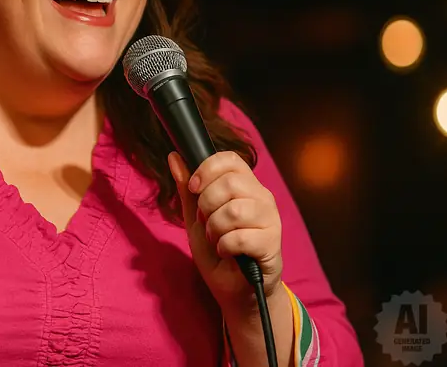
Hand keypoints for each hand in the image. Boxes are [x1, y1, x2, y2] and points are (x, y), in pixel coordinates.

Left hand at [168, 151, 282, 311]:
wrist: (235, 290)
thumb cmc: (218, 251)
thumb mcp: (195, 218)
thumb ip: (187, 190)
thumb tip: (174, 157)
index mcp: (246, 186)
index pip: (230, 159)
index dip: (207, 170)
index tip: (194, 188)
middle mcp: (262, 198)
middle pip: (229, 183)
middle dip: (207, 205)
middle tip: (207, 223)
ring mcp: (270, 221)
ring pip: (234, 210)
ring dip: (215, 228)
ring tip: (217, 239)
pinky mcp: (272, 244)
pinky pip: (240, 237)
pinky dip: (225, 247)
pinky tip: (227, 252)